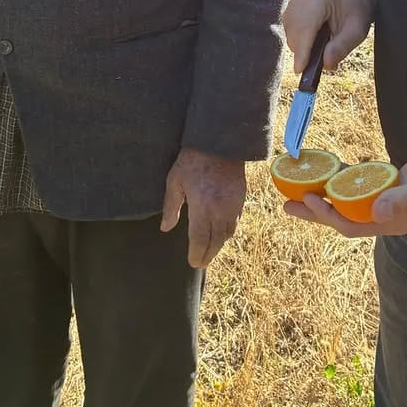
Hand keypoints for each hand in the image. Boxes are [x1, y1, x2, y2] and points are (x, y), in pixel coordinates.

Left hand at [160, 146, 246, 267]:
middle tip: (201, 263)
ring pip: (228, 234)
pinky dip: (228, 232)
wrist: (220, 142)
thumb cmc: (192, 161)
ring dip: (219, 245)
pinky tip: (222, 233)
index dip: (197, 254)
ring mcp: (233, 206)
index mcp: (202, 208)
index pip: (200, 240)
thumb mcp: (175, 181)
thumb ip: (171, 207)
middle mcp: (220, 211)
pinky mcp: (241, 199)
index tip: (193, 263)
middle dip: (208, 255)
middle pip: (216, 241)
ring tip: (210, 251)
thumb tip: (165, 228)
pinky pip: (236, 222)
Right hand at [283, 0, 375, 73]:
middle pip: (295, 34)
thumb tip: (326, 65)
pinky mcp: (289, 10)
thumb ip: (342, 47)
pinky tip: (315, 39)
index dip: (302, 50)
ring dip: (303, 48)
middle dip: (305, 53)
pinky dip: (300, 43)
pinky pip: (289, 34)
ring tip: (324, 44)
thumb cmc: (355, 12)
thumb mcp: (357, 31)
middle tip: (326, 59)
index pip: (306, 27)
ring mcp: (293, 4)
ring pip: (290, 36)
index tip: (299, 70)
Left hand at [285, 141, 406, 237]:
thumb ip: (404, 199)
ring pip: (347, 204)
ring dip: (324, 198)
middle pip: (342, 218)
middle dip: (314, 213)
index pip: (351, 225)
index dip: (327, 216)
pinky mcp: (390, 187)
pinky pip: (359, 188)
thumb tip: (376, 212)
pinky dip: (342, 182)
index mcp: (392, 222)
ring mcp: (387, 203)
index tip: (308, 199)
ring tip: (299, 189)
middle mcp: (386, 216)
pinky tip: (328, 172)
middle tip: (286, 204)